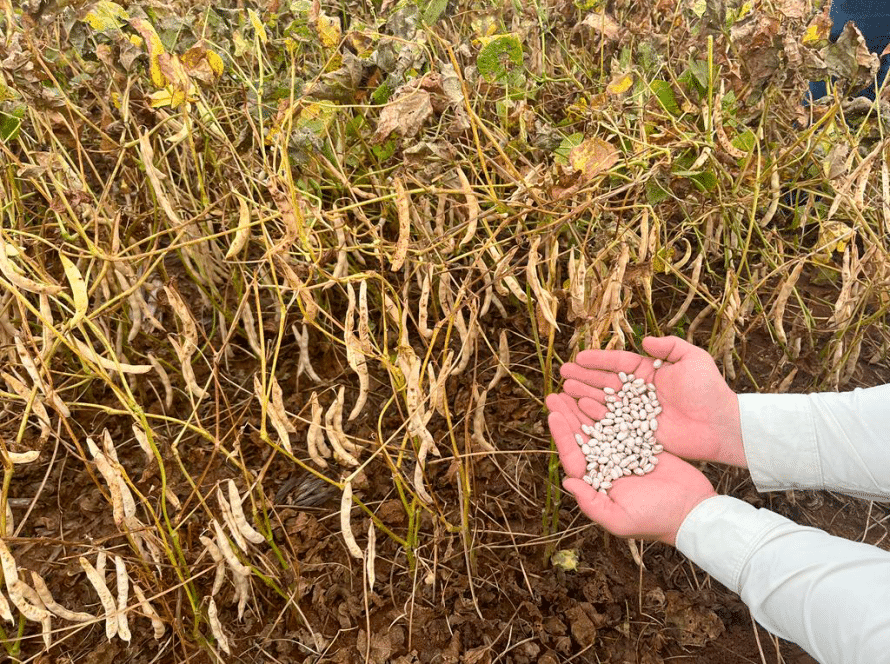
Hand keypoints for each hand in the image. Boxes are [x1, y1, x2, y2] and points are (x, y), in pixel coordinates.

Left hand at [546, 393, 716, 545]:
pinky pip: (621, 422)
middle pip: (581, 437)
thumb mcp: (619, 519)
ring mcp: (622, 453)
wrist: (692, 511)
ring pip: (598, 426)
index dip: (561, 436)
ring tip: (571, 388)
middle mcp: (605, 467)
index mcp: (595, 483)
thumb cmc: (655, 520)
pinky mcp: (640, 443)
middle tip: (554, 395)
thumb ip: (591, 503)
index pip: (573, 457)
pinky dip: (610, 407)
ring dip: (583, 408)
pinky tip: (600, 393)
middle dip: (567, 416)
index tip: (553, 414)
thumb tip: (567, 482)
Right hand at [559, 336, 746, 467]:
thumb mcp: (693, 359)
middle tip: (563, 374)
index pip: (618, 363)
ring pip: (605, 402)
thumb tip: (645, 339)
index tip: (578, 357)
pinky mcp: (638, 432)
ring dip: (584, 395)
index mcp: (650, 372)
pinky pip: (613, 423)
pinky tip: (579, 410)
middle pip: (606, 382)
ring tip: (564, 390)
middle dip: (584, 377)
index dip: (598, 360)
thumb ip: (669, 347)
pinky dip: (595, 417)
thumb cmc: (709, 391)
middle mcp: (640, 392)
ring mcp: (637, 413)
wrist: (720, 425)